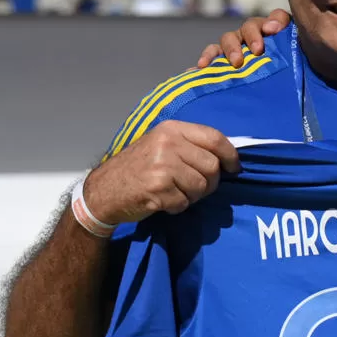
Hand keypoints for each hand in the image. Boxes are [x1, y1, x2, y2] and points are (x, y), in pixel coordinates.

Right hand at [82, 121, 240, 224]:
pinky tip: (162, 200)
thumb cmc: (137, 168)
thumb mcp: (161, 145)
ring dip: (192, 196)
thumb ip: (190, 146)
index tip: (233, 168)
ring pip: (202, 187)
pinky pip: (185, 202)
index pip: (214, 138)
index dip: (230, 155)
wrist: (102, 191)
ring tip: (173, 192)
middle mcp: (168, 143)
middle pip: (212, 167)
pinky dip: (177, 206)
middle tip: (192, 187)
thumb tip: (228, 156)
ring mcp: (162, 165)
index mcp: (171, 129)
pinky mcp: (158, 188)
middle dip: (209, 182)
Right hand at [198, 9, 292, 69]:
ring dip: (232, 48)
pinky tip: (201, 67)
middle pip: (250, 26)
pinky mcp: (224, 57)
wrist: (282, 89)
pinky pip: (213, 53)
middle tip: (257, 51)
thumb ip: (292, 44)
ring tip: (236, 62)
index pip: (277, 17)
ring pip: (229, 38)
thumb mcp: (298, 59)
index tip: (272, 30)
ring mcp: (239, 44)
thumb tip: (275, 30)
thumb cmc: (291, 72)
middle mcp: (256, 34)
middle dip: (252, 36)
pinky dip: (207, 58)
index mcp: (277, 32)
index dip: (274, 20)